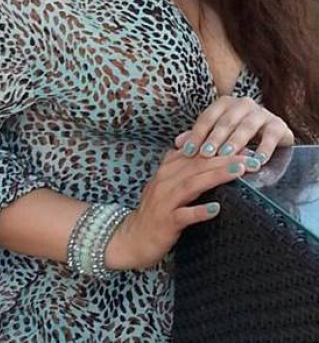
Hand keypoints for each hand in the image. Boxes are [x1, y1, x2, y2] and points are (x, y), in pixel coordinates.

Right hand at [106, 148, 251, 270]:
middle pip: (198, 165)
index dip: (220, 147)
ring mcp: (165, 200)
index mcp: (168, 169)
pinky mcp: (166, 221)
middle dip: (225, 159)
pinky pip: (184, 215)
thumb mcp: (167, 184)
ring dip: (216, 176)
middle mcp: (166, 180)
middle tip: (250, 157)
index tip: (245, 145)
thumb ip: (183, 168)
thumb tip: (207, 153)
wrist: (133, 238)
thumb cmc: (155, 211)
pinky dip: (199, 211)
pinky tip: (217, 209)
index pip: (197, 153)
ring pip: (192, 184)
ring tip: (238, 171)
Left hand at [174, 95, 293, 164]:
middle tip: (206, 153)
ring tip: (227, 155)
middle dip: (215, 138)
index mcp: (224, 104)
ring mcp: (261, 113)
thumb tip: (177, 144)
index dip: (196, 134)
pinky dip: (264, 148)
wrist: (272, 134)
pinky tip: (257, 161)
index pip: (207, 118)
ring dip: (236, 141)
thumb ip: (200, 137)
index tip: (187, 151)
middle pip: (226, 121)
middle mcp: (243, 104)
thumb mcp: (218, 134)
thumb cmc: (238, 134)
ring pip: (247, 126)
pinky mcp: (278, 125)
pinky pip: (271, 136)